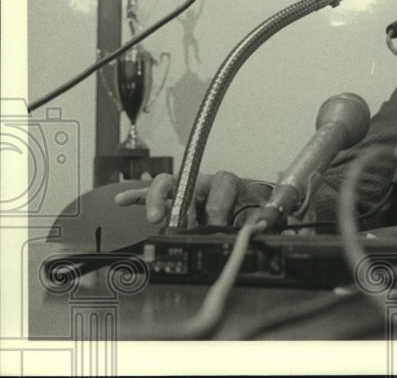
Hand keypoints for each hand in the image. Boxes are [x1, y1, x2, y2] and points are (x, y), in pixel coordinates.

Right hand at [114, 171, 273, 227]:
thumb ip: (261, 220)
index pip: (220, 187)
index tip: (217, 225)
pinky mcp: (174, 199)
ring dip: (156, 199)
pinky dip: (137, 196)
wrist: (249, 204)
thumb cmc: (252, 208)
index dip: (219, 208)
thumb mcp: (261, 213)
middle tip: (180, 224)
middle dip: (181, 202)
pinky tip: (122, 200)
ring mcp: (186, 189)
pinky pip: (152, 194)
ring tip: (153, 217)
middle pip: (187, 180)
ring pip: (167, 185)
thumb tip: (260, 228)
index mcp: (227, 183)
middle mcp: (204, 181)